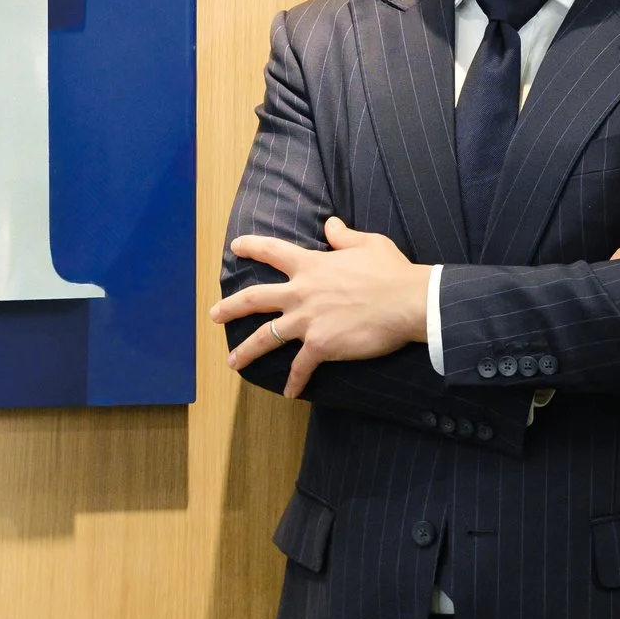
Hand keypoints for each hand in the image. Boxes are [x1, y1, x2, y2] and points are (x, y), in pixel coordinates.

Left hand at [208, 216, 428, 397]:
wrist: (406, 301)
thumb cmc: (390, 271)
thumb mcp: (367, 243)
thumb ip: (343, 236)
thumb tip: (330, 224)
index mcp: (311, 265)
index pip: (273, 252)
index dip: (252, 247)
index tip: (235, 247)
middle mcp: (301, 292)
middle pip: (255, 298)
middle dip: (230, 307)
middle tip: (213, 315)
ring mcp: (308, 320)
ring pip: (266, 337)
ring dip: (246, 350)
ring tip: (232, 362)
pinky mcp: (321, 345)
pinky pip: (301, 367)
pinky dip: (295, 382)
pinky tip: (289, 393)